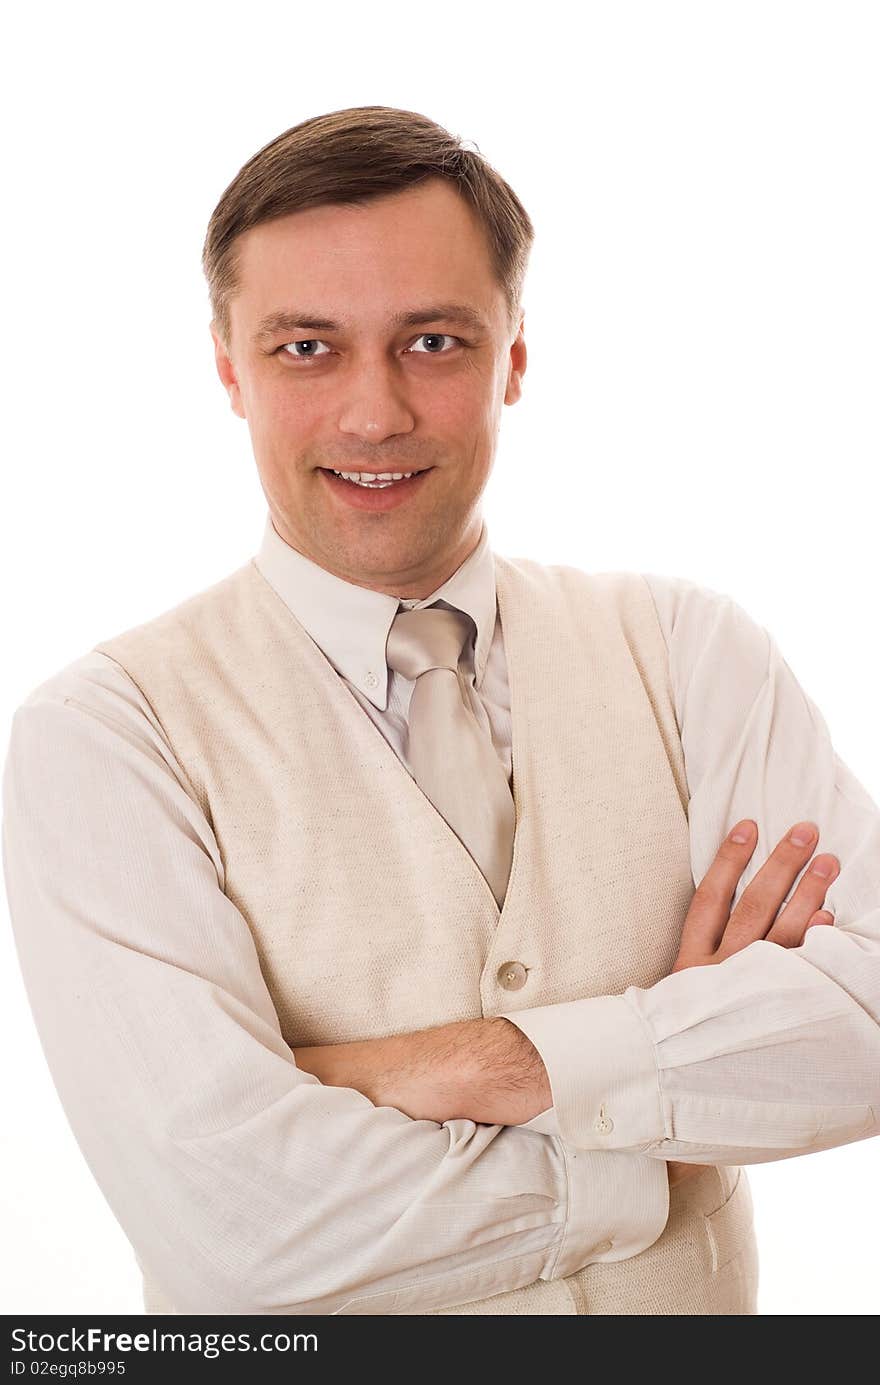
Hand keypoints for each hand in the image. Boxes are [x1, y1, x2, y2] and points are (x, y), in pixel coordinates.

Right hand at [666, 817, 838, 1189]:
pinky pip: (793, 977)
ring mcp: (741, 997)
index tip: (747, 825)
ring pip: (778, 937)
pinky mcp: (763, 1018)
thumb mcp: (679, 994)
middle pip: (751, 907)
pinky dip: (813, 949)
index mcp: (689, 964)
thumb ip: (702, 959)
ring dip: (806, 896)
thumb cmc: (673, 1041)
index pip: (708, 898)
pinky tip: (830, 925)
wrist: (662, 1093)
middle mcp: (715, 976)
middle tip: (806, 831)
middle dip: (780, 866)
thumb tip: (727, 911)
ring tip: (828, 863)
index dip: (727, 860)